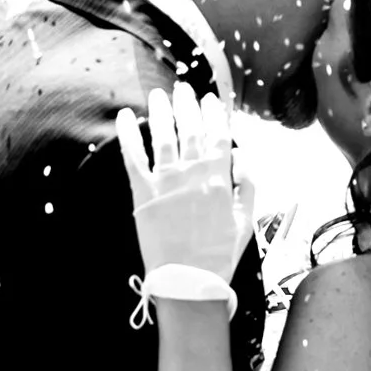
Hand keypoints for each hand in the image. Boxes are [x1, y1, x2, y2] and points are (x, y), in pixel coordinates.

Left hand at [115, 82, 256, 285]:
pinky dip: (128, 134)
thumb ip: (246, 185)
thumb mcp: (246, 221)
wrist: (188, 281)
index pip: (218, 136)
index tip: (210, 99)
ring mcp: (167, 181)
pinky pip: (133, 157)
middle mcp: (193, 173)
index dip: (214, 114)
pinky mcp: (143, 194)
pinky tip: (124, 116)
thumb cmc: (219, 254)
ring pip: (163, 135)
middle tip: (183, 89)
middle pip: (190, 129)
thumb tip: (242, 155)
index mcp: (220, 178)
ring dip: (161, 111)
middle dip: (187, 106)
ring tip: (158, 95)